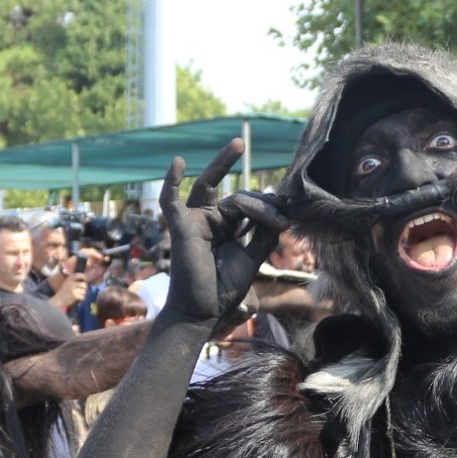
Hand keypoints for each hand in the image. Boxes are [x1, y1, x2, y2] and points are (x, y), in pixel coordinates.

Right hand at [156, 140, 280, 326]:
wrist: (204, 311)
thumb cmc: (224, 288)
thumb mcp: (253, 257)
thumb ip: (264, 233)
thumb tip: (280, 211)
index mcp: (227, 228)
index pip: (248, 206)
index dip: (268, 208)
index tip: (286, 218)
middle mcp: (210, 220)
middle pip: (236, 197)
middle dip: (260, 201)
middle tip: (281, 205)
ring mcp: (195, 221)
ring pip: (215, 192)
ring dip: (236, 186)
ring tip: (239, 146)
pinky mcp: (180, 227)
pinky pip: (170, 200)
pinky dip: (171, 180)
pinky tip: (178, 162)